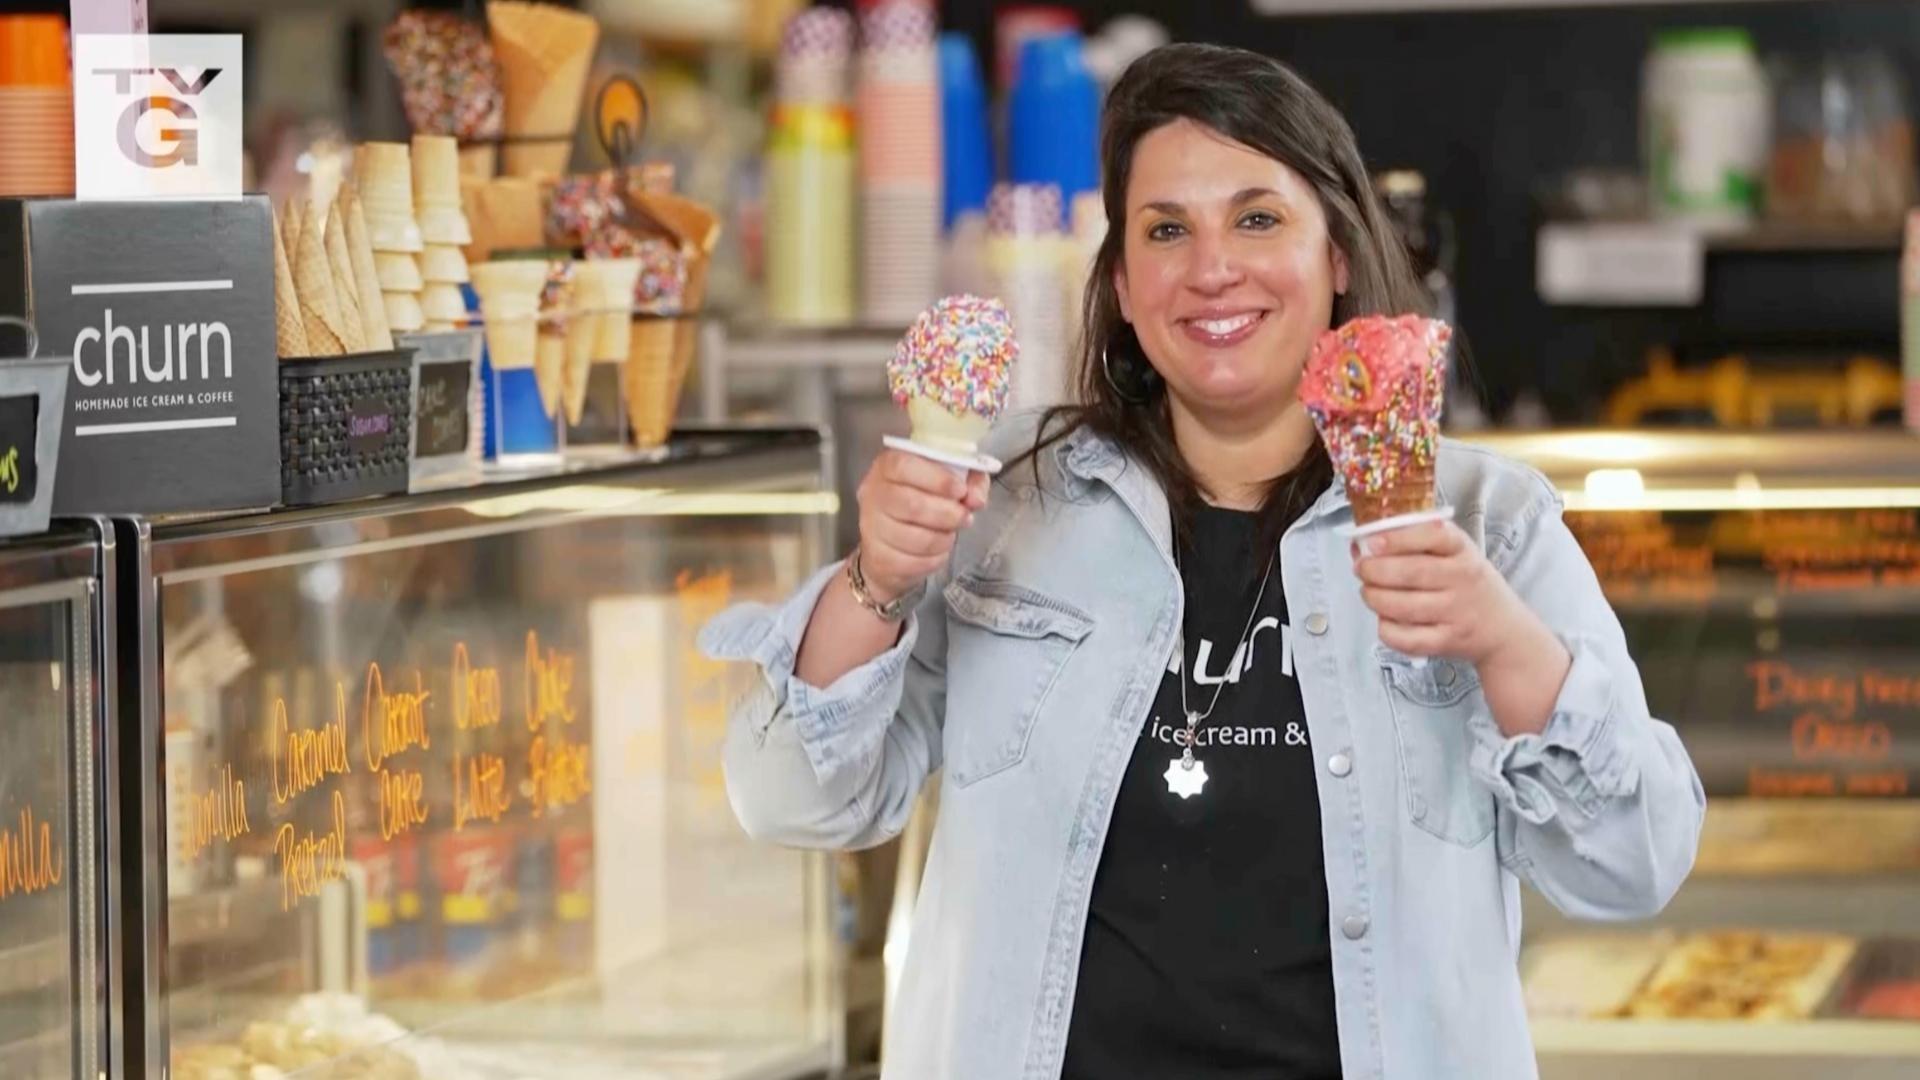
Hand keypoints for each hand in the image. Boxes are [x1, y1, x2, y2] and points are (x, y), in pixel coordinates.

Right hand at [855, 450, 990, 602]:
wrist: (891, 543)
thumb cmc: (924, 502)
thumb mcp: (952, 481)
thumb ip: (971, 481)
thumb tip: (975, 499)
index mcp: (888, 466)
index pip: (904, 466)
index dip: (937, 479)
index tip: (960, 490)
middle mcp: (874, 493)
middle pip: (911, 505)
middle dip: (947, 514)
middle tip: (964, 517)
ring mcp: (871, 527)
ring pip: (915, 538)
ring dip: (943, 538)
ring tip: (950, 533)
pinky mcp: (877, 557)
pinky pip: (913, 562)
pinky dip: (934, 558)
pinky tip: (937, 550)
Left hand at [1351, 519, 1546, 667]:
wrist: (1503, 629)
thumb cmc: (1467, 583)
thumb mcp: (1454, 553)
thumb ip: (1416, 542)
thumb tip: (1363, 543)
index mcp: (1463, 550)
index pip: (1432, 536)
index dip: (1398, 539)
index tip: (1372, 542)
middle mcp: (1463, 579)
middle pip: (1411, 573)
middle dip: (1374, 570)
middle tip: (1361, 569)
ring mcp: (1456, 612)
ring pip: (1403, 607)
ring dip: (1374, 599)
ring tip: (1368, 593)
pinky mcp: (1448, 641)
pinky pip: (1407, 639)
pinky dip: (1387, 630)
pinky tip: (1385, 620)